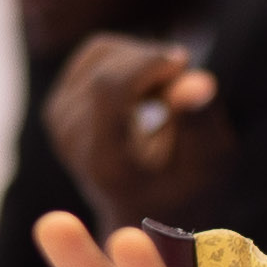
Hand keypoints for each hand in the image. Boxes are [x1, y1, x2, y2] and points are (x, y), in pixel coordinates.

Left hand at [40, 33, 229, 231]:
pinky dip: (127, 59)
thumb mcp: (207, 164)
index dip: (149, 63)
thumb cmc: (183, 188)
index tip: (184, 62)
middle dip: (153, 64)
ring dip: (142, 61)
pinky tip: (147, 89)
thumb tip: (195, 78)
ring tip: (166, 95)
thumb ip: (200, 123)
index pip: (111, 88)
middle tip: (183, 89)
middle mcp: (72, 143)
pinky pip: (95, 54)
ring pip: (102, 53)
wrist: (145, 212)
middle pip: (109, 70)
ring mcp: (59, 123)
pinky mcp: (58, 106)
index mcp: (104, 163)